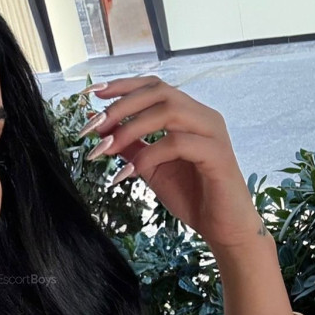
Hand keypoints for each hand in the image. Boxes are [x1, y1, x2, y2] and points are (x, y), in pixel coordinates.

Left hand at [82, 75, 261, 249]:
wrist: (223, 228)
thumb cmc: (192, 196)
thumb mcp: (151, 168)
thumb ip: (132, 146)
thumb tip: (102, 129)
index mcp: (189, 115)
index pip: (155, 87)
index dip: (122, 86)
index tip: (91, 94)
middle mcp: (203, 117)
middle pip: (159, 92)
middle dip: (121, 106)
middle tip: (93, 126)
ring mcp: (212, 133)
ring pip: (168, 112)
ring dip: (131, 128)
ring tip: (106, 149)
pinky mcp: (217, 154)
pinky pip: (177, 144)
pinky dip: (148, 155)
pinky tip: (129, 172)